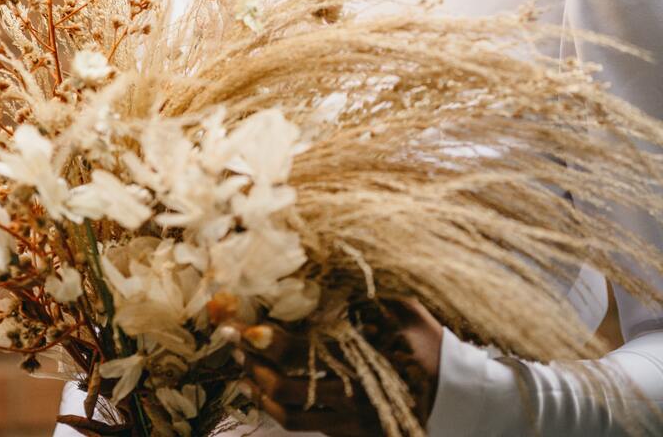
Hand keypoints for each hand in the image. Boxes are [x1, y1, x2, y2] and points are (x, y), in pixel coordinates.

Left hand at [223, 297, 442, 435]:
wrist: (453, 395)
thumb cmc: (425, 341)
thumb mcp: (402, 307)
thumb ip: (364, 290)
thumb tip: (325, 261)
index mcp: (364, 361)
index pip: (307, 354)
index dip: (274, 341)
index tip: (248, 325)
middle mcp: (352, 397)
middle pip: (287, 386)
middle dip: (252, 360)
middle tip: (227, 336)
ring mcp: (348, 422)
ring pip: (288, 412)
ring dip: (257, 385)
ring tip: (238, 360)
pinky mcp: (346, 434)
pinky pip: (300, 426)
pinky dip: (273, 407)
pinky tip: (258, 385)